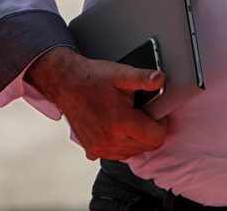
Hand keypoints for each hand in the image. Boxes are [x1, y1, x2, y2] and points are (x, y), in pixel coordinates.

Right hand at [25, 46, 166, 159]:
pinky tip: (115, 127)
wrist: (66, 83)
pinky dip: (121, 144)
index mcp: (121, 123)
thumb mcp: (121, 73)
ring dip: (135, 138)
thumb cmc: (93, 78)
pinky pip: (117, 154)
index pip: (157, 138)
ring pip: (132, 152)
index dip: (160, 123)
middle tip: (140, 112)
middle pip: (146, 147)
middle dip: (149, 131)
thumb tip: (160, 80)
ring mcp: (100, 148)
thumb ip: (143, 78)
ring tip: (127, 117)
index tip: (154, 112)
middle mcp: (110, 140)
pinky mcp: (92, 150)